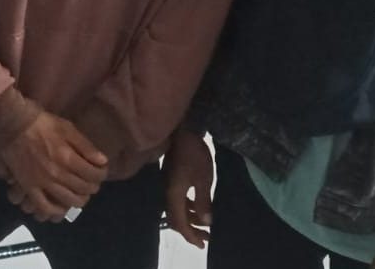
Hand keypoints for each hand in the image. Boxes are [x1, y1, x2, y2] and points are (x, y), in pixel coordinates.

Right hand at [0, 111, 106, 221]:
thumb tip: (103, 162)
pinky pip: (44, 207)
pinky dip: (56, 210)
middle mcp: (57, 174)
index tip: (100, 170)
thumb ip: (86, 146)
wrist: (11, 123)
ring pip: (69, 201)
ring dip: (79, 199)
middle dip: (92, 186)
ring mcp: (42, 183)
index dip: (101, 173)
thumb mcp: (66, 127)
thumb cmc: (41, 122)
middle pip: (84, 189)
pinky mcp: (29, 187)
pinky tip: (61, 206)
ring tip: (79, 192)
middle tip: (90, 180)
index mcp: (68, 158)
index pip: (94, 175)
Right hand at [163, 129, 212, 248]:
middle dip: (191, 229)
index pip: (179, 221)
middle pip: (175, 217)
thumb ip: (203, 201)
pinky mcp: (171, 177)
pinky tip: (198, 205)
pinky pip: (178, 198)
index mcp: (174, 193)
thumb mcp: (203, 179)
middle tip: (207, 238)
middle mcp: (168, 191)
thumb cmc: (194, 155)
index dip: (190, 235)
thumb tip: (206, 222)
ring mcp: (168, 184)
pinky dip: (188, 206)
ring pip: (177, 208)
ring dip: (191, 217)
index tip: (203, 245)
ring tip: (206, 223)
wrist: (183, 130)